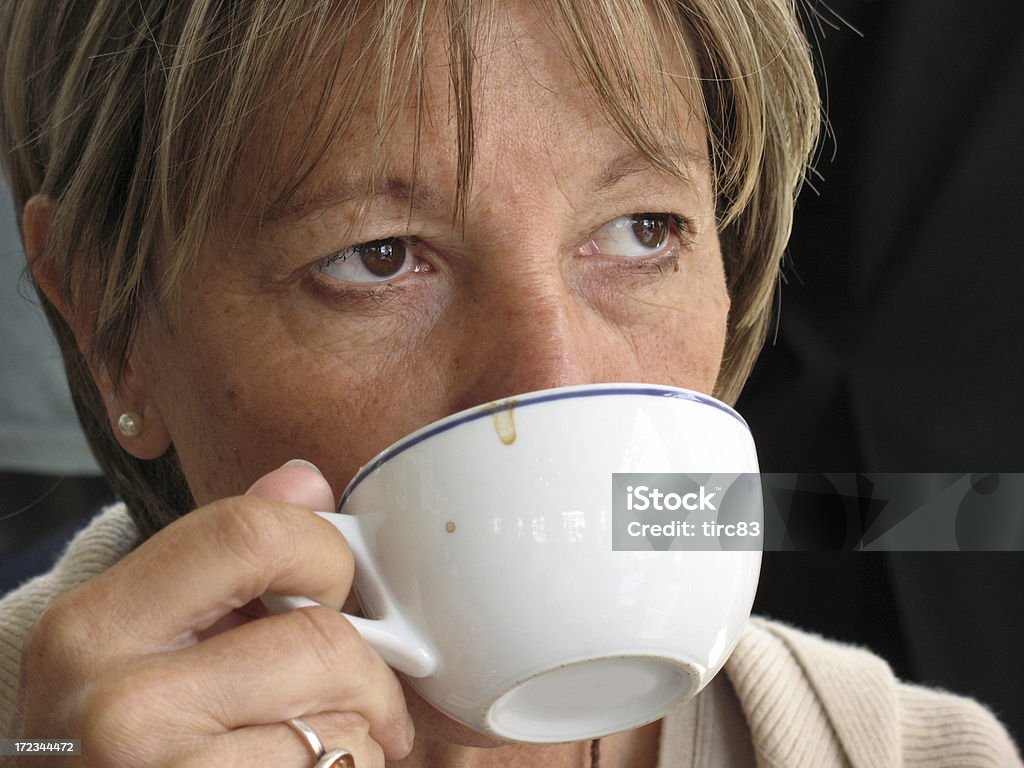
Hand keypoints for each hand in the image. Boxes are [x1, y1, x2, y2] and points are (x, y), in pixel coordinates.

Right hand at [12, 461, 413, 766]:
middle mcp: (120, 705)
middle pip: (321, 641)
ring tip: (318, 744)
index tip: (332, 589)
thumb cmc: (117, 738)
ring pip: (345, 724)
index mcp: (97, 626)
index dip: (322, 553)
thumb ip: (224, 554)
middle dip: (364, 666)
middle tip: (356, 689)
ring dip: (359, 732)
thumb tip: (306, 482)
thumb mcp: (139, 638)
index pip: (250, 535)